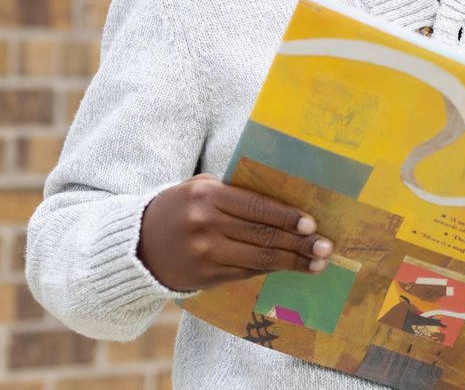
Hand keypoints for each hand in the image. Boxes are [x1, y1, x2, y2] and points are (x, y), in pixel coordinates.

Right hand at [137, 173, 333, 291]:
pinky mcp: (205, 276)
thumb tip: (285, 202)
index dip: (287, 217)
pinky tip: (289, 268)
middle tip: (326, 247)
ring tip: (317, 263)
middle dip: (298, 243)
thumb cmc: (180, 208)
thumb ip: (236, 192)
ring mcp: (204, 253)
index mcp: (207, 195)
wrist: (138, 244)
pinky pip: (245, 273)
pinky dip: (270, 270)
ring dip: (291, 261)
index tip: (312, 224)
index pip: (257, 206)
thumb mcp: (200, 188)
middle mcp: (205, 224)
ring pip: (257, 258)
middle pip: (262, 235)